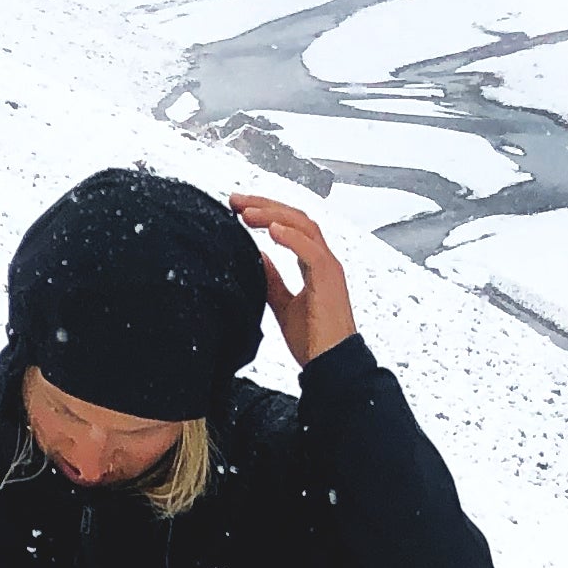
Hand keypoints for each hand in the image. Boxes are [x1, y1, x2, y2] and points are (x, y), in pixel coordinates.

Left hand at [229, 194, 358, 367]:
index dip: (265, 213)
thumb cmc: (315, 342)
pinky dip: (291, 237)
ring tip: (246, 212)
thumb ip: (272, 279)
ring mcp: (328, 267)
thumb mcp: (283, 305)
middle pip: (296, 218)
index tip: (238, 209)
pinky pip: (311, 250)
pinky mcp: (329, 279)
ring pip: (303, 226)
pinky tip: (271, 230)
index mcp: (314, 264)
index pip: (291, 226)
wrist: (331, 367)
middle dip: (264, 205)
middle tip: (236, 200)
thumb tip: (256, 256)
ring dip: (272, 215)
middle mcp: (323, 260)